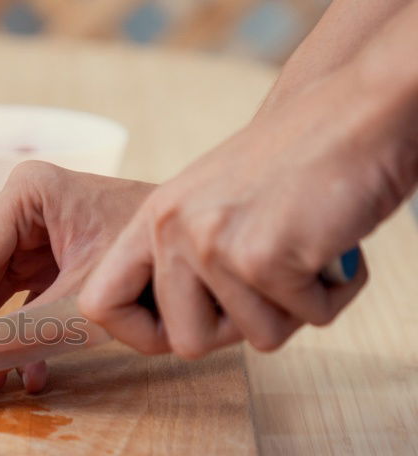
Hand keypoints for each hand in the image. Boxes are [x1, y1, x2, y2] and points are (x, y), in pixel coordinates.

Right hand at [0, 162, 154, 390]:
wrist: (202, 250)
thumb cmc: (150, 252)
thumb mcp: (84, 294)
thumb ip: (26, 328)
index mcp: (26, 193)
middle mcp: (24, 210)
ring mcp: (37, 237)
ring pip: (0, 295)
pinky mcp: (52, 263)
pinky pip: (27, 304)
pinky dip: (29, 338)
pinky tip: (30, 374)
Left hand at [77, 59, 414, 358]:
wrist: (356, 110)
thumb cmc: (293, 166)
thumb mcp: (209, 205)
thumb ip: (181, 260)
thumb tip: (169, 334)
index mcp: (151, 220)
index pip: (100, 306)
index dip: (140, 335)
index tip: (179, 328)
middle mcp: (171, 231)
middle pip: (187, 343)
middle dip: (241, 327)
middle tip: (273, 280)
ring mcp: (213, 244)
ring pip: (255, 337)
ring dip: (295, 306)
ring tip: (306, 250)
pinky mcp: (262, 257)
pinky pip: (305, 319)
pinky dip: (332, 293)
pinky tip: (334, 245)